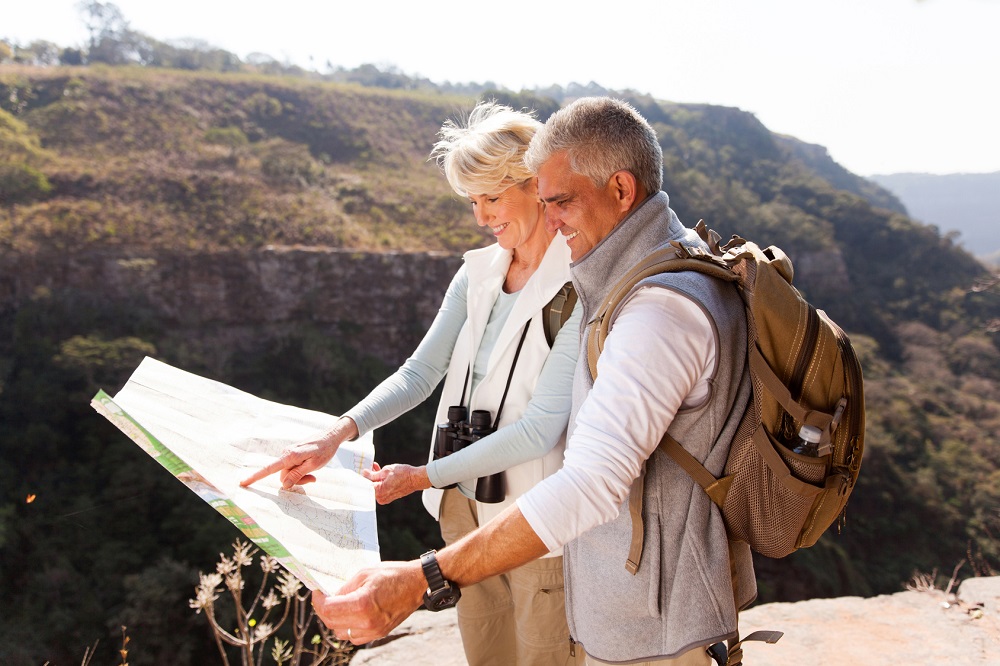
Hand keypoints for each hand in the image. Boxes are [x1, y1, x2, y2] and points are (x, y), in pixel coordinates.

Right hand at [240, 417, 358, 488]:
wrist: (330, 437)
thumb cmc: (324, 450)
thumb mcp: (313, 465)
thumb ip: (298, 475)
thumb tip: (284, 485)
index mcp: (289, 456)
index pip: (269, 469)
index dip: (255, 477)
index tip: (243, 483)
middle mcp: (286, 454)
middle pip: (283, 476)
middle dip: (296, 481)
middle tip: (312, 479)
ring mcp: (289, 454)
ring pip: (288, 474)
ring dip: (300, 477)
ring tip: (314, 474)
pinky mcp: (292, 455)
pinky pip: (292, 468)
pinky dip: (301, 472)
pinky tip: (312, 470)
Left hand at [312, 560, 425, 644]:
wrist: (417, 584)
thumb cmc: (392, 574)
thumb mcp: (364, 574)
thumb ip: (344, 588)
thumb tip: (330, 596)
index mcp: (362, 604)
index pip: (328, 610)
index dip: (318, 601)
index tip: (317, 592)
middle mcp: (367, 622)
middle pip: (332, 623)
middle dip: (324, 610)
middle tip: (324, 598)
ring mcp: (374, 630)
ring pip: (341, 633)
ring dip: (335, 621)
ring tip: (338, 606)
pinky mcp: (380, 633)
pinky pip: (355, 637)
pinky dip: (348, 628)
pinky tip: (351, 615)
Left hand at [361, 463, 430, 503]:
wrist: (416, 479)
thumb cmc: (403, 474)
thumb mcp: (386, 471)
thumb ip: (373, 474)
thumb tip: (365, 473)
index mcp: (378, 492)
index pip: (365, 484)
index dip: (363, 476)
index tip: (362, 470)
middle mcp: (381, 498)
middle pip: (370, 486)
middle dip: (369, 476)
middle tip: (370, 467)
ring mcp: (385, 499)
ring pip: (376, 487)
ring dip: (375, 478)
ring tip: (377, 468)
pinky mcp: (389, 497)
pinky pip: (381, 489)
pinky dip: (380, 482)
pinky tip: (381, 474)